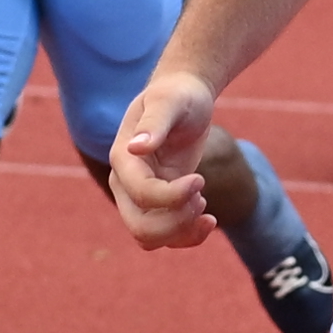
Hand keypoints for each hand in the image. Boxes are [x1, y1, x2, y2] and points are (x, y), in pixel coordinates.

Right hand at [106, 70, 223, 248]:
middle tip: (202, 199)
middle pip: (140, 227)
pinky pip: (164, 237)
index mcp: (123, 158)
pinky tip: (209, 220)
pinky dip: (186, 237)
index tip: (201, 180)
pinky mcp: (158, 204)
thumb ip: (155, 121)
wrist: (184, 99)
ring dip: (181, 232)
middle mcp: (125, 182)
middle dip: (176, 222)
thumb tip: (136, 146)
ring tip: (205, 207)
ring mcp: (139, 196)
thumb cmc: (178, 95)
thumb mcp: (170, 101)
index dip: (173, 196)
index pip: (142, 194)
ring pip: (149, 238)